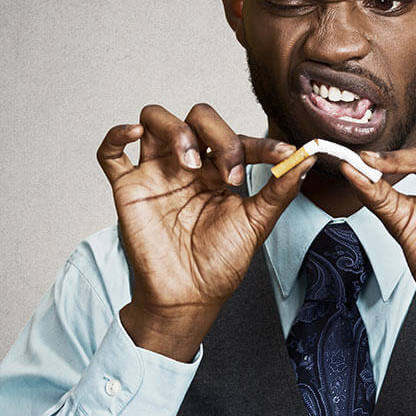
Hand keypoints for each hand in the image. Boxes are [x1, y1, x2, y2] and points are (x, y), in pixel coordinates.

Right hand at [96, 104, 313, 360]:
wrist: (189, 298)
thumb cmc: (220, 264)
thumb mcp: (257, 225)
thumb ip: (279, 191)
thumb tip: (306, 159)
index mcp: (219, 170)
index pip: (238, 139)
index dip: (261, 143)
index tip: (283, 154)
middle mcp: (187, 165)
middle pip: (197, 117)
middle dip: (218, 134)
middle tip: (229, 172)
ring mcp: (157, 173)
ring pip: (155, 120)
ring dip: (176, 130)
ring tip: (191, 162)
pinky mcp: (128, 188)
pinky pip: (110, 152)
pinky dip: (116, 134)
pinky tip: (134, 133)